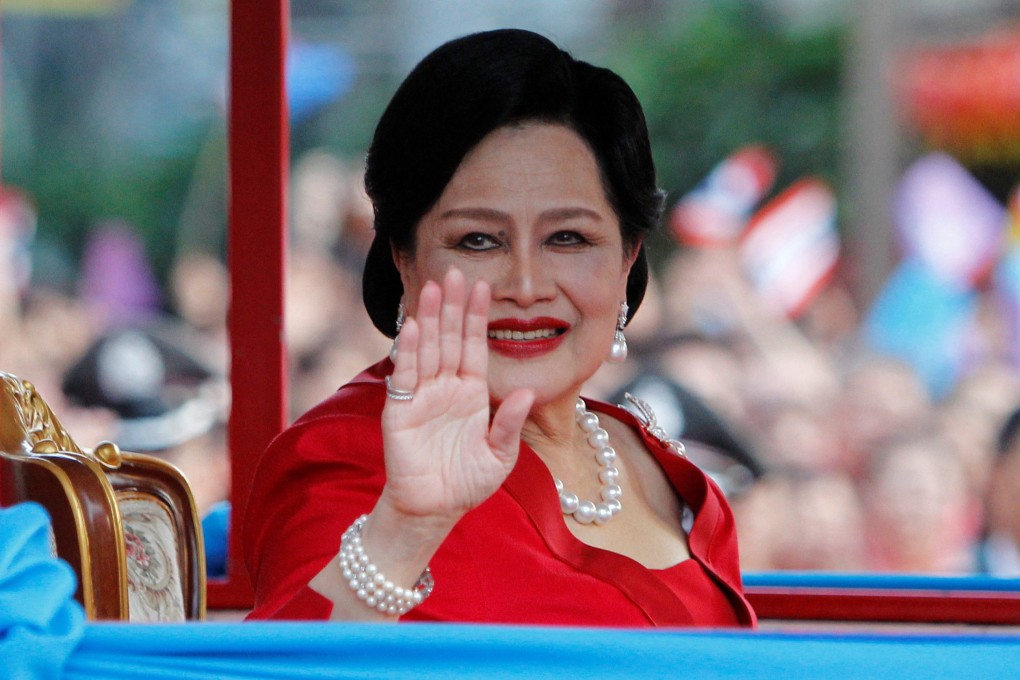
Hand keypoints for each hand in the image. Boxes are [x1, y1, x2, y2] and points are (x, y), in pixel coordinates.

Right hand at [379, 268, 533, 524]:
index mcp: (471, 393)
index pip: (474, 346)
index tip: (483, 286)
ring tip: (432, 288)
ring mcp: (423, 397)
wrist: (434, 510)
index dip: (477, 317)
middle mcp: (446, 388)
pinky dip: (409, 352)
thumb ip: (510, 424)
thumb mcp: (500, 455)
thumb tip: (526, 394)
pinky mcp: (401, 411)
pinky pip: (406, 377)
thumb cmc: (467, 484)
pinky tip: (413, 327)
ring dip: (429, 319)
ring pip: (427, 349)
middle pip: (449, 339)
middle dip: (452, 306)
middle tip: (455, 272)